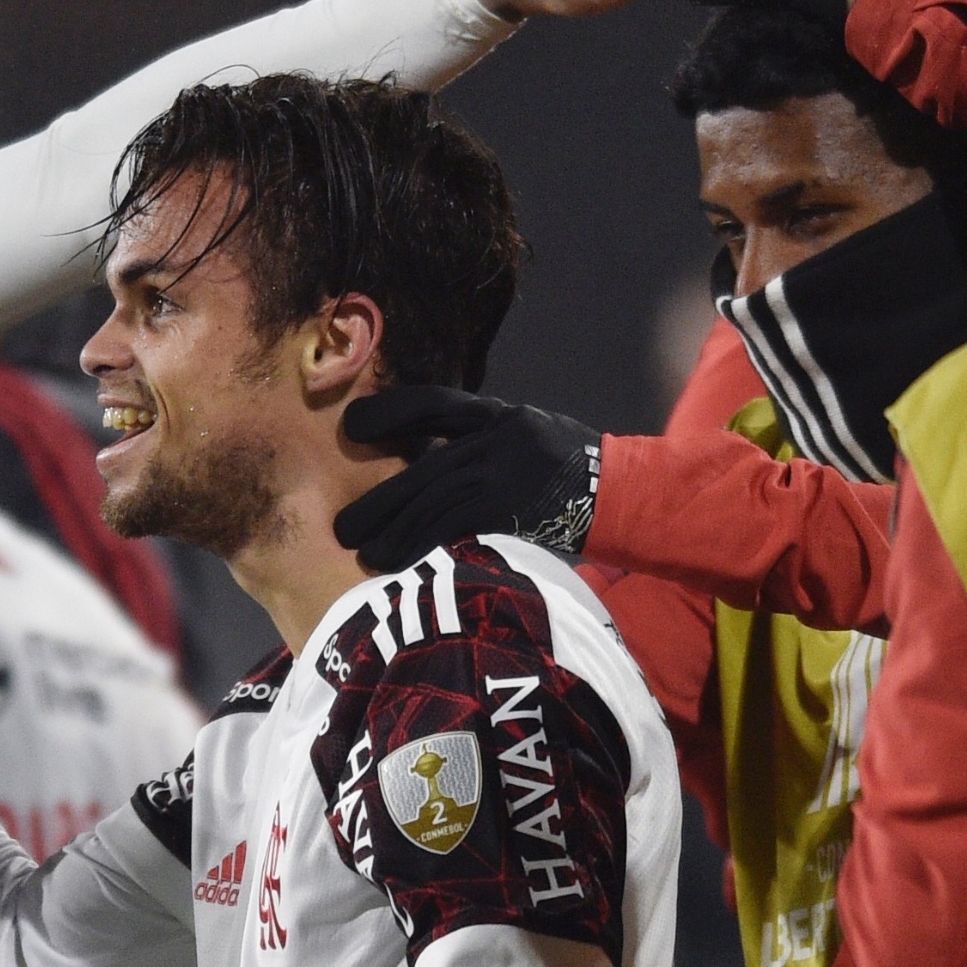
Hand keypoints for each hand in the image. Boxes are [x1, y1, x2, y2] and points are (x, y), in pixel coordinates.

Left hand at [335, 386, 598, 569]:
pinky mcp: (514, 505)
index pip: (437, 403)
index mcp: (500, 415)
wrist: (624, 495)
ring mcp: (508, 470)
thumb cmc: (568, 472)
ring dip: (394, 530)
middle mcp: (501, 436)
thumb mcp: (527, 439)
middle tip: (342, 525)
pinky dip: (422, 544)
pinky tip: (397, 562)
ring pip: (435, 499)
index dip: (392, 412)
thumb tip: (424, 463)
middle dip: (382, 499)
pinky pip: (456, 525)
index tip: (352, 424)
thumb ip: (480, 444)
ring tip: (363, 552)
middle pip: (427, 466)